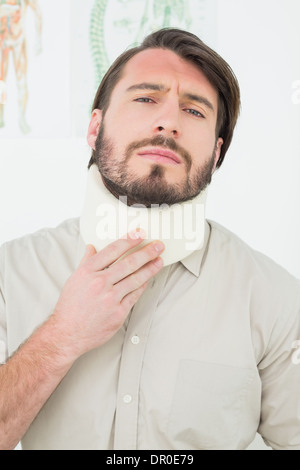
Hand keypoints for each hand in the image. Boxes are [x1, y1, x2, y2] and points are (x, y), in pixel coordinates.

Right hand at [52, 230, 163, 357]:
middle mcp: (100, 283)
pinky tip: (148, 279)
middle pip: (129, 263)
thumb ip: (86, 261)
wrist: (67, 333)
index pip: (113, 250)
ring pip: (136, 279)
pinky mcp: (118, 313)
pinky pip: (135, 295)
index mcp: (88, 271)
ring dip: (150, 268)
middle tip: (157, 246)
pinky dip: (143, 286)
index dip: (129, 240)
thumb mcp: (74, 279)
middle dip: (146, 253)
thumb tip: (92, 247)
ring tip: (159, 261)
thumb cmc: (70, 307)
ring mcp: (110, 298)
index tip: (140, 234)